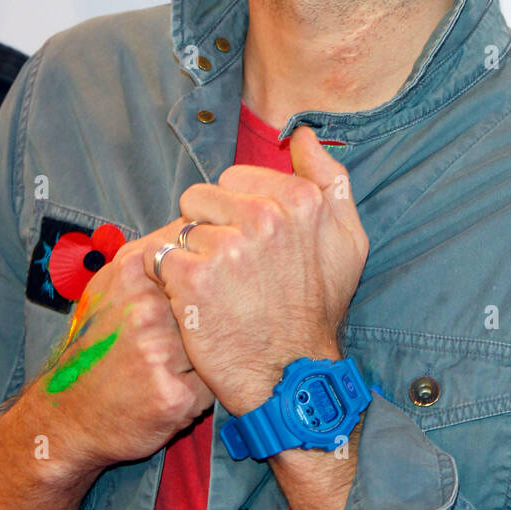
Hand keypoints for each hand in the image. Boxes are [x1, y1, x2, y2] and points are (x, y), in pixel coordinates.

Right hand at [34, 239, 214, 471]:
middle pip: (210, 301)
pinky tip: (172, 390)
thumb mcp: (109, 288)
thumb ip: (149, 259)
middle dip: (201, 322)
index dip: (199, 282)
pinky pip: (215, 383)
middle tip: (167, 341)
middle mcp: (145, 309)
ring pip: (215, 342)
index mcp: (132, 273)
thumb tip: (194, 227)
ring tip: (168, 366)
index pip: (196, 260)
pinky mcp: (174, 396)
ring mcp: (160, 352)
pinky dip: (202, 388)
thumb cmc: (96, 347)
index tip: (181, 302)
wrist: (65, 416)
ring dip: (204, 355)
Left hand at [143, 126, 369, 414]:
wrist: (290, 375)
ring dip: (191, 254)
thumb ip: (330, 178)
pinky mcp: (193, 276)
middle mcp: (266, 216)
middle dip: (211, 228)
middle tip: (233, 270)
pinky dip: (170, 281)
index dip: (238, 211)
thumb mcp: (348, 240)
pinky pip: (162, 257)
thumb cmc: (317, 308)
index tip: (253, 245)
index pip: (236, 178)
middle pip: (203, 196)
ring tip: (216, 287)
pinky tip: (195, 302)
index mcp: (301, 199)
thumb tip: (303, 134)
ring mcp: (228, 246)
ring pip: (182, 227)